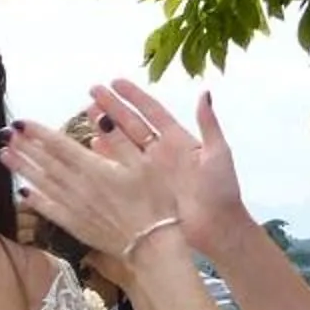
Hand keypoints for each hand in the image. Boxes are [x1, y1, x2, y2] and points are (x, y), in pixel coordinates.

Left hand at [0, 116, 177, 266]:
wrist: (152, 246)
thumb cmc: (155, 203)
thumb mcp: (145, 164)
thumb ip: (120, 140)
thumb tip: (100, 117)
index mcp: (95, 169)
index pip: (60, 146)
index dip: (38, 133)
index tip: (21, 122)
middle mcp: (79, 188)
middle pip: (45, 163)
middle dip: (24, 146)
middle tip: (5, 133)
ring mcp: (74, 208)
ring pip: (42, 184)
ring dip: (22, 168)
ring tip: (4, 154)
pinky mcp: (75, 226)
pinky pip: (49, 210)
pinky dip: (35, 200)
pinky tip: (22, 191)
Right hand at [89, 80, 251, 252]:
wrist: (216, 228)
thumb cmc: (222, 191)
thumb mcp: (218, 153)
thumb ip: (208, 124)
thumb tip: (204, 92)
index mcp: (179, 140)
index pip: (152, 111)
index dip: (134, 96)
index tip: (116, 82)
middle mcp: (161, 152)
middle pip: (132, 123)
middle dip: (112, 106)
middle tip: (92, 91)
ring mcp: (149, 171)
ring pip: (122, 143)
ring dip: (105, 127)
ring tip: (88, 112)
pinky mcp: (141, 189)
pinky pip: (119, 169)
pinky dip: (106, 156)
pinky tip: (92, 144)